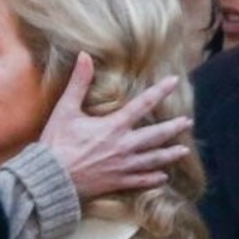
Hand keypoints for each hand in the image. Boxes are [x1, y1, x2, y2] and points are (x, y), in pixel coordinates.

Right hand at [39, 53, 190, 201]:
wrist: (51, 178)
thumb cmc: (56, 143)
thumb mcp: (65, 109)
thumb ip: (78, 82)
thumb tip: (84, 55)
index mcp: (113, 126)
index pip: (142, 104)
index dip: (160, 91)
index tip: (175, 81)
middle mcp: (124, 146)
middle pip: (155, 135)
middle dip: (173, 128)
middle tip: (187, 122)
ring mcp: (122, 166)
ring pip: (153, 159)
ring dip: (169, 154)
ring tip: (184, 150)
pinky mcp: (117, 182)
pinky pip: (141, 181)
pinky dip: (154, 179)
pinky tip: (163, 177)